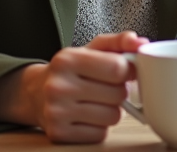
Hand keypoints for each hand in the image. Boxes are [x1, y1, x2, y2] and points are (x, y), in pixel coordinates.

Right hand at [0, 31, 145, 143]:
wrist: (35, 93)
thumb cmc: (71, 70)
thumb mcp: (92, 49)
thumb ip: (118, 42)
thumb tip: (141, 43)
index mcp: (67, 59)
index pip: (117, 68)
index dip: (129, 71)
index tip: (126, 71)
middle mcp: (58, 86)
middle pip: (117, 94)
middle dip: (119, 91)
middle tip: (107, 87)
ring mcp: (56, 112)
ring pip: (112, 116)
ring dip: (112, 110)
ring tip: (98, 101)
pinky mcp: (59, 134)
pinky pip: (100, 134)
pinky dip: (100, 127)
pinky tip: (88, 116)